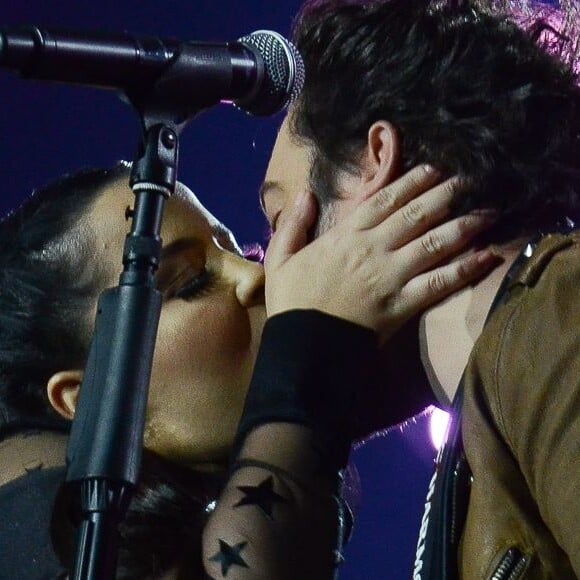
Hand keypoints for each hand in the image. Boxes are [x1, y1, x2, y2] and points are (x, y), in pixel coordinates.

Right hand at [264, 165, 498, 342]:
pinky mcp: (403, 305)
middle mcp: (373, 249)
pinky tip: (488, 256)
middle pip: (416, 214)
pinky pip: (440, 283)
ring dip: (464, 225)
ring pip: (434, 243)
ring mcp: (391, 276)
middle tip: (471, 179)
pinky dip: (466, 269)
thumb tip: (305, 193)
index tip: (434, 168)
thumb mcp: (281, 259)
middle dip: (445, 194)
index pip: (384, 200)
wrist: (303, 348)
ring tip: (489, 210)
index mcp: (345, 236)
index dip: (412, 181)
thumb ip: (293, 224)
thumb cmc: (292, 303)